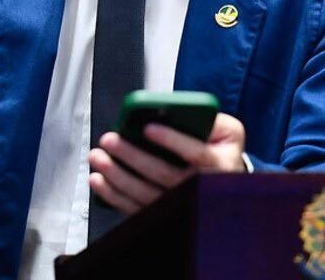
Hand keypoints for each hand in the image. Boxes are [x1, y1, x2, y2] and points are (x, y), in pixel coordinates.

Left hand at [88, 112, 245, 214]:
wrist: (223, 180)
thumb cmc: (220, 150)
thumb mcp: (226, 130)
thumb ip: (209, 118)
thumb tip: (176, 111)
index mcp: (219, 164)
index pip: (196, 153)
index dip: (171, 140)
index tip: (147, 128)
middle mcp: (201, 188)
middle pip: (164, 174)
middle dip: (133, 156)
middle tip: (110, 140)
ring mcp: (181, 204)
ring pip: (147, 194)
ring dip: (118, 176)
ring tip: (98, 157)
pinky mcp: (163, 213)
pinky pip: (136, 209)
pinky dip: (114, 196)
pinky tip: (98, 180)